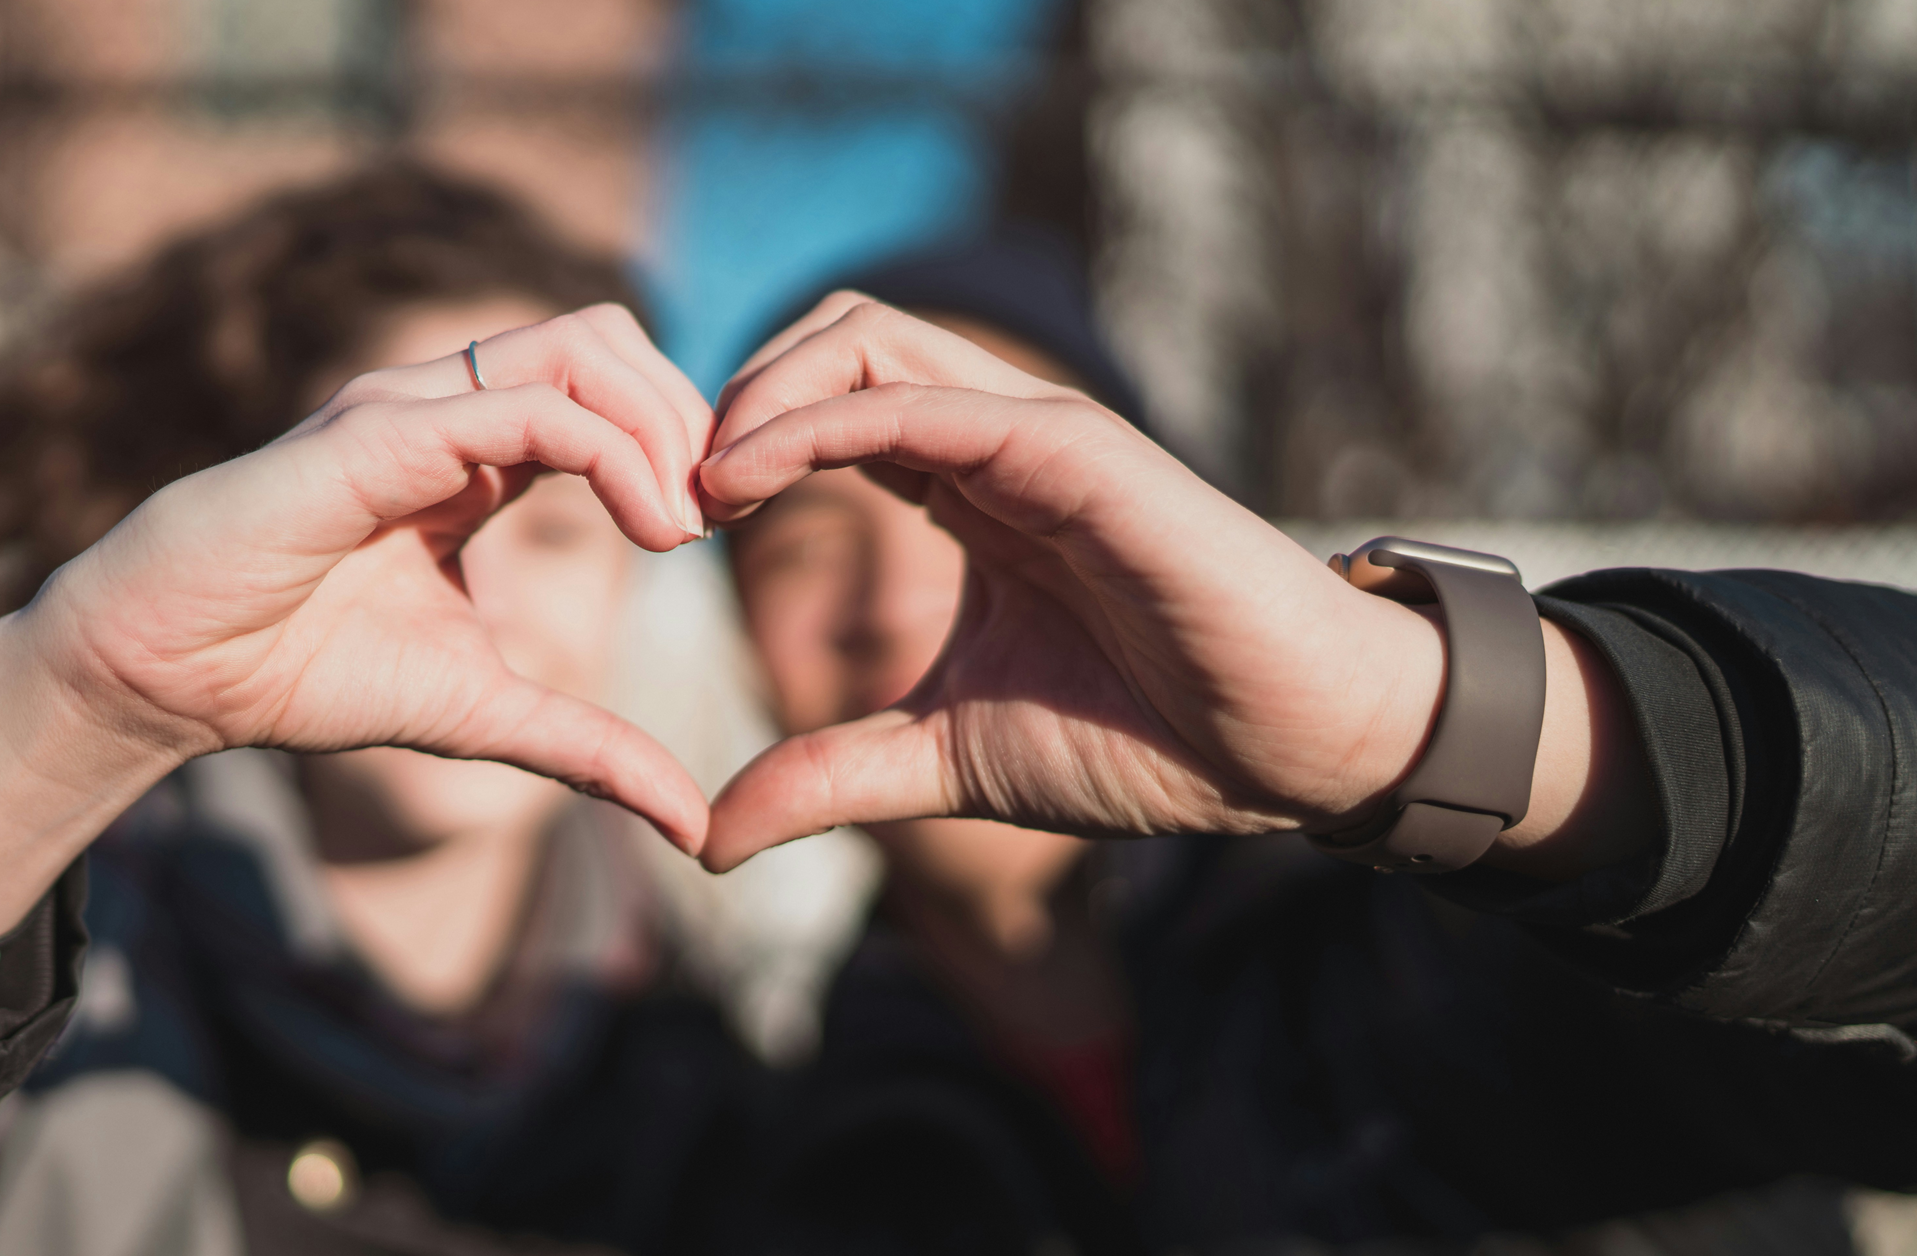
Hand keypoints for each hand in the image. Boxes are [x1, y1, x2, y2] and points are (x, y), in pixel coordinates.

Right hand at [27, 304, 713, 841]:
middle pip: (610, 337)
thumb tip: (694, 827)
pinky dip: (612, 453)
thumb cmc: (299, 673)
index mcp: (474, 452)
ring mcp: (409, 408)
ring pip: (580, 346)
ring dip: (661, 424)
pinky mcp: (376, 435)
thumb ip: (589, 749)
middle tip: (722, 515)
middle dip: (689, 415)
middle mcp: (446, 407)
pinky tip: (648, 530)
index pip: (609, 388)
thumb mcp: (482, 715)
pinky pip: (524, 407)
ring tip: (685, 524)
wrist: (165, 676)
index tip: (724, 529)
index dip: (683, 441)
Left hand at [695, 298, 1648, 872]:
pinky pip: (921, 401)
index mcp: (965, 489)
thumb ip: (831, 776)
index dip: (735, 443)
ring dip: (759, 390)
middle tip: (668, 493)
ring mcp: (1034, 434)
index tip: (667, 526)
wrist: (1288, 748)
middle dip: (732, 393)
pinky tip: (748, 480)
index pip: (825, 405)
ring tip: (698, 484)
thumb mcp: (946, 760)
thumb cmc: (1147, 739)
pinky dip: (818, 420)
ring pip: (867, 336)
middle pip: (834, 337)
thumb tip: (708, 836)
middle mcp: (994, 440)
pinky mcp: (1072, 450)